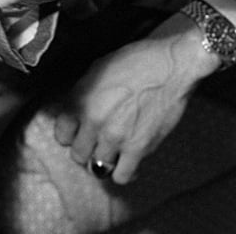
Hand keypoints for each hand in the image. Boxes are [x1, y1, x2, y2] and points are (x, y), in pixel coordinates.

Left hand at [53, 14, 218, 183]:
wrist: (173, 65)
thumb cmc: (139, 59)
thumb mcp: (101, 65)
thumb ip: (84, 89)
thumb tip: (77, 106)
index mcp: (81, 98)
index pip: (61, 133)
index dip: (71, 133)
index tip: (79, 133)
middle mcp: (94, 120)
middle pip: (78, 154)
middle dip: (87, 148)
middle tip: (98, 141)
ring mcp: (115, 137)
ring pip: (97, 167)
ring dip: (105, 159)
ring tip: (114, 150)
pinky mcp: (137, 148)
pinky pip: (121, 176)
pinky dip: (124, 172)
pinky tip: (128, 160)